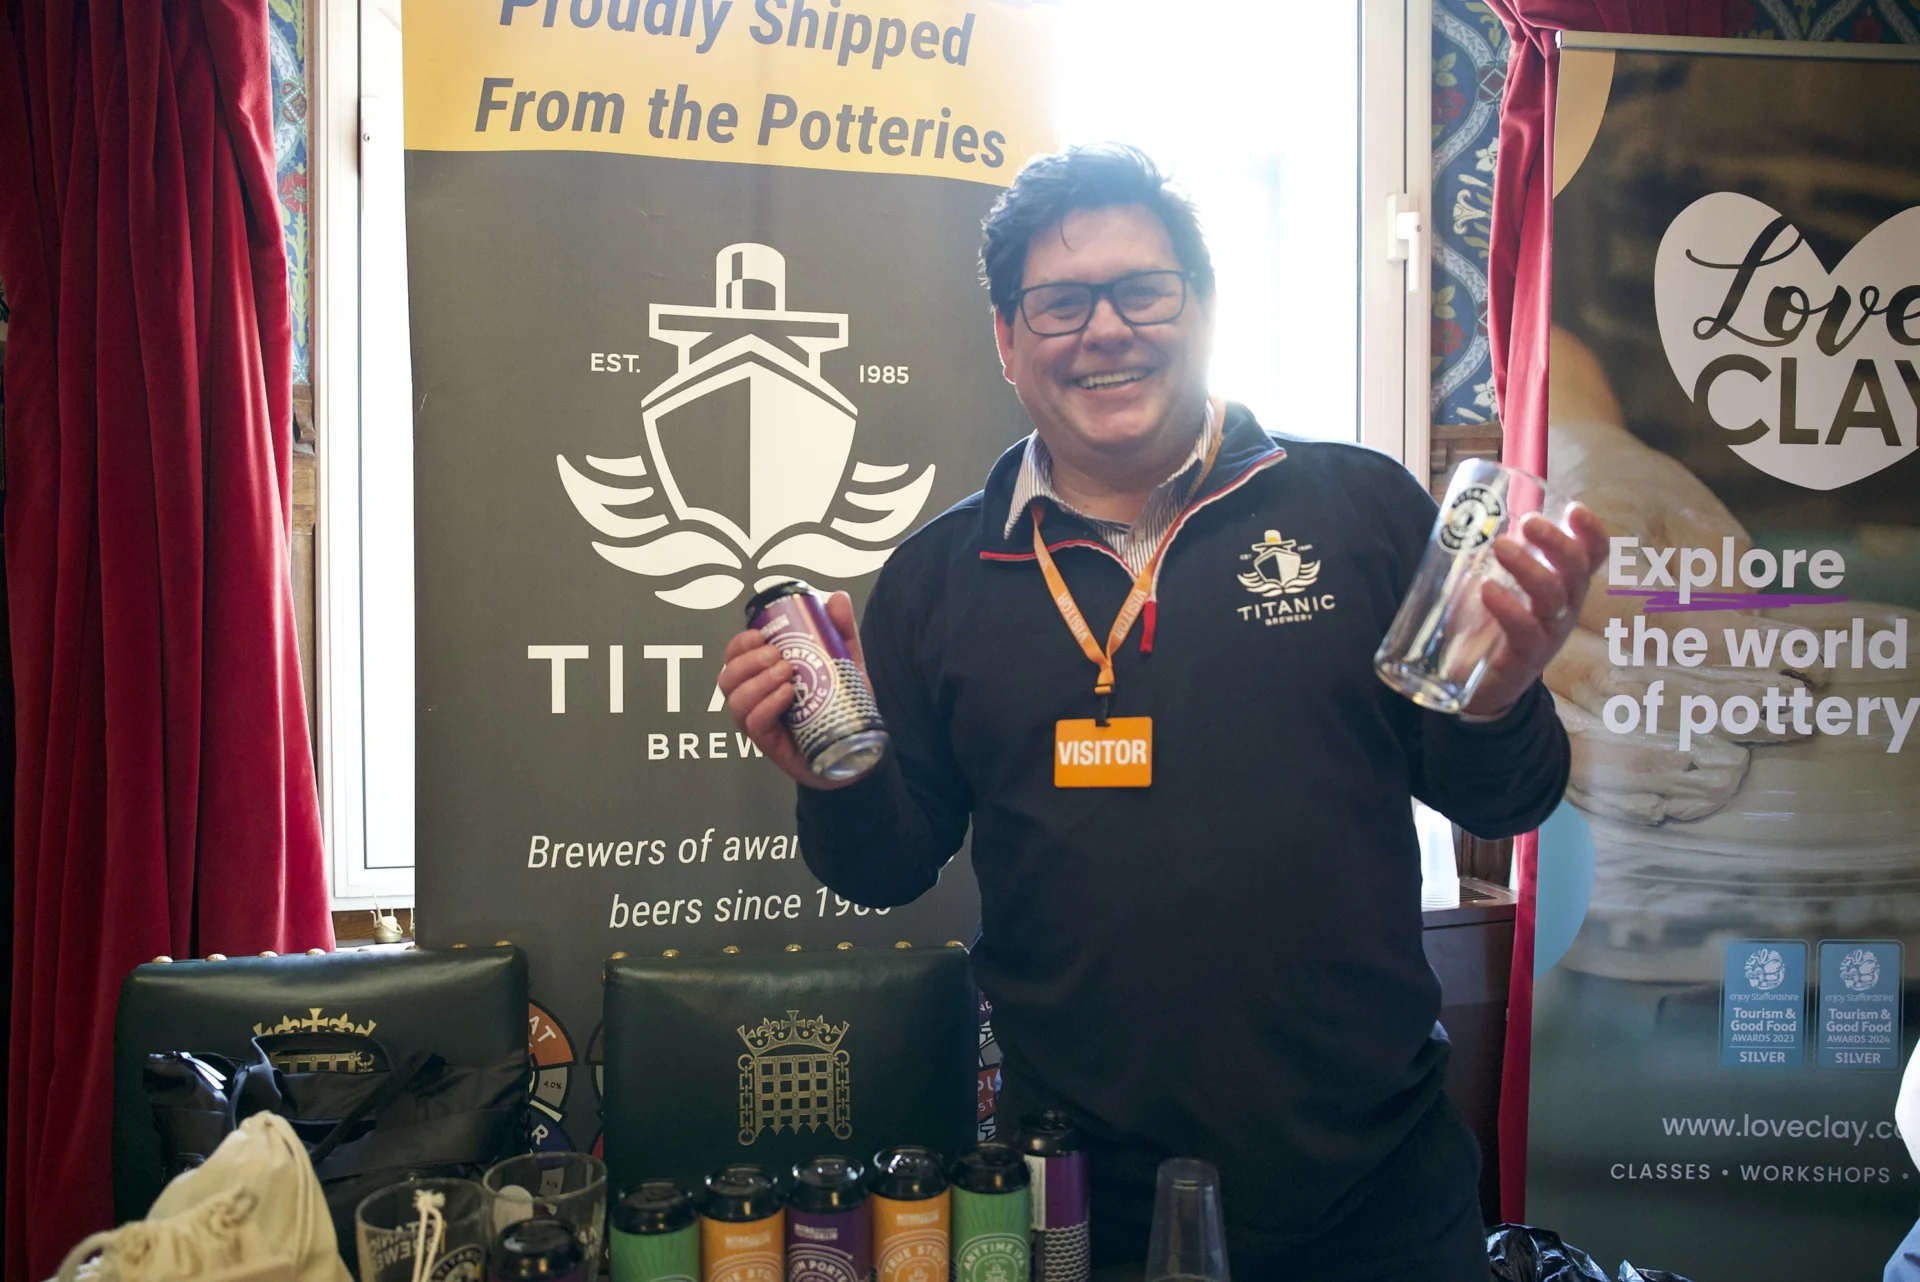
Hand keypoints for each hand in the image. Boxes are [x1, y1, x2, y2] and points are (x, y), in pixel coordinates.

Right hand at [717, 590, 867, 789]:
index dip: (739, 643)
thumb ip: (841, 631)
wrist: (857, 747)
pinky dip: (767, 705)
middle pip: (727, 677)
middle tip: (777, 656)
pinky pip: (753, 723)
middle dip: (747, 661)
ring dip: (757, 682)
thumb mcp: (845, 662)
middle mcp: (756, 698)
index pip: (734, 656)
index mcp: (765, 675)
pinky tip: (787, 695)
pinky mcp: (769, 743)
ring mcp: (759, 722)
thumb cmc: (843, 705)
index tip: (760, 635)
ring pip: (734, 700)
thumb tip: (837, 597)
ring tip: (786, 675)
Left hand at [1463, 502, 1609, 717]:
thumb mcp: (1502, 584)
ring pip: (1553, 597)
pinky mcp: (1525, 658)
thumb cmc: (1494, 624)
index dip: (1591, 532)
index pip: (1591, 556)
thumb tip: (1467, 511)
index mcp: (1564, 586)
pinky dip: (1507, 608)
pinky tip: (1488, 590)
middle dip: (1556, 542)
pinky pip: (1525, 630)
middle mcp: (1564, 608)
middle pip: (1576, 571)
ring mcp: (1548, 634)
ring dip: (1529, 568)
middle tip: (1529, 522)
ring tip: (1501, 547)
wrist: (1482, 687)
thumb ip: (1496, 555)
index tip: (1575, 508)